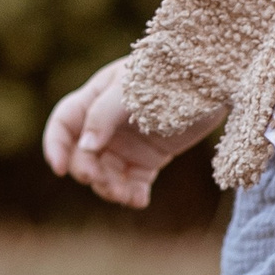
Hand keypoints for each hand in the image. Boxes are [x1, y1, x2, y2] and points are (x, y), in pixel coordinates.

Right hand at [41, 58, 209, 207]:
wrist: (219, 81)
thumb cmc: (173, 74)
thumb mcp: (135, 88)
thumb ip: (104, 114)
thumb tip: (83, 147)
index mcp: (98, 96)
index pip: (64, 123)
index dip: (55, 146)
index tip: (59, 169)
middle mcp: (108, 123)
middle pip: (82, 155)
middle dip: (88, 171)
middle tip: (102, 181)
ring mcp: (128, 142)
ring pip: (106, 174)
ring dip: (110, 188)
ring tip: (127, 195)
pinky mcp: (150, 159)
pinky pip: (133, 182)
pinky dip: (133, 194)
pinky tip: (140, 200)